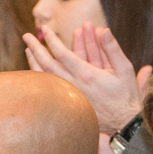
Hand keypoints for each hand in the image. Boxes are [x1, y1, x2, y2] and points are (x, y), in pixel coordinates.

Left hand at [21, 22, 149, 132]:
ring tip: (27, 50)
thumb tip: (105, 30)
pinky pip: (50, 89)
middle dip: (36, 48)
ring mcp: (69, 96)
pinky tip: (36, 70)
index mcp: (87, 75)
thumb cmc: (126, 96)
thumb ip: (113, 49)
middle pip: (47, 65)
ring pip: (46, 78)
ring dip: (34, 63)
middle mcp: (74, 86)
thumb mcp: (125, 70)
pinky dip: (41, 77)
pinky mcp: (68, 104)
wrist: (123, 124)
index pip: (62, 54)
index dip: (52, 40)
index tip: (45, 28)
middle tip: (26, 36)